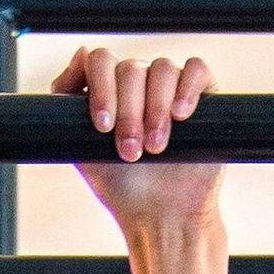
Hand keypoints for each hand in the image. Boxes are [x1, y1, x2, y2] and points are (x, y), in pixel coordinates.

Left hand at [53, 46, 220, 239]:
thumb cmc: (121, 187)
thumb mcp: (84, 151)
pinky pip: (196, 69)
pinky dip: (187, 88)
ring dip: (155, 108)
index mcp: (108, 88)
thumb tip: (79, 56)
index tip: (102, 127)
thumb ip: (71, 111)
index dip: (99, 87)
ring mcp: (169, 85)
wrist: (162, 217)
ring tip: (155, 148)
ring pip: (162, 69)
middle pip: (129, 69)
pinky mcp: (202, 94)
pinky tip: (181, 114)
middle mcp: (137, 81)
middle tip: (130, 153)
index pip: (98, 62)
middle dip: (128, 113)